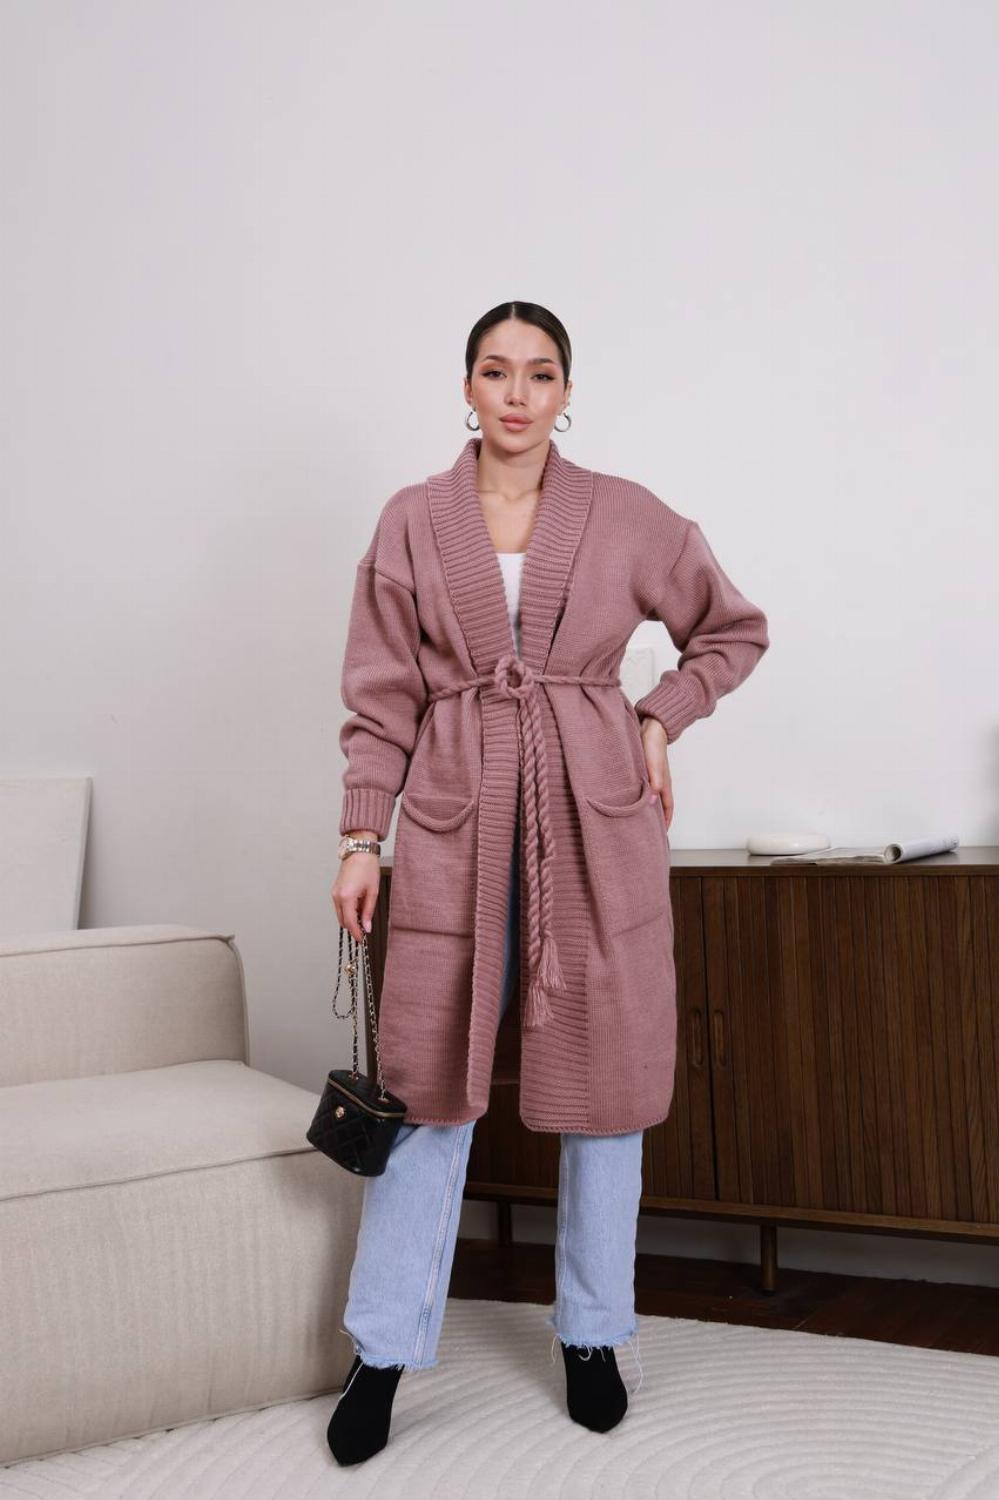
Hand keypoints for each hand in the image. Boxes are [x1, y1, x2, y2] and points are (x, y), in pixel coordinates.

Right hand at [331, 852, 380, 941]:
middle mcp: (337, 896)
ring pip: (341, 914)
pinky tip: (358, 908)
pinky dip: (348, 911)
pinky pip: (340, 907)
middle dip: (353, 927)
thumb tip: (367, 927)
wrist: (359, 851)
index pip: (350, 922)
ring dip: (351, 919)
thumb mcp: (372, 891)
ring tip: (364, 916)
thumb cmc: (367, 867)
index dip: (356, 933)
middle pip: (343, 921)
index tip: (362, 940)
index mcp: (346, 897)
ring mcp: (334, 893)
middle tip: (365, 929)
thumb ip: (368, 911)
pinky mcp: (335, 890)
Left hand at [639, 716, 673, 831]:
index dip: (666, 822)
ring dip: (644, 808)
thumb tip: (651, 803)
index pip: (668, 808)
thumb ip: (654, 783)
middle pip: (658, 805)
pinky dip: (637, 796)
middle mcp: (658, 783)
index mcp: (664, 784)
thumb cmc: (653, 746)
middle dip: (655, 819)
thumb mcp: (654, 766)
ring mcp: (651, 776)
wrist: (650, 726)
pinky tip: (628, 799)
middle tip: (646, 832)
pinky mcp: (643, 770)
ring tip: (635, 819)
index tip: (660, 836)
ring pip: (649, 797)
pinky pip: (642, 788)